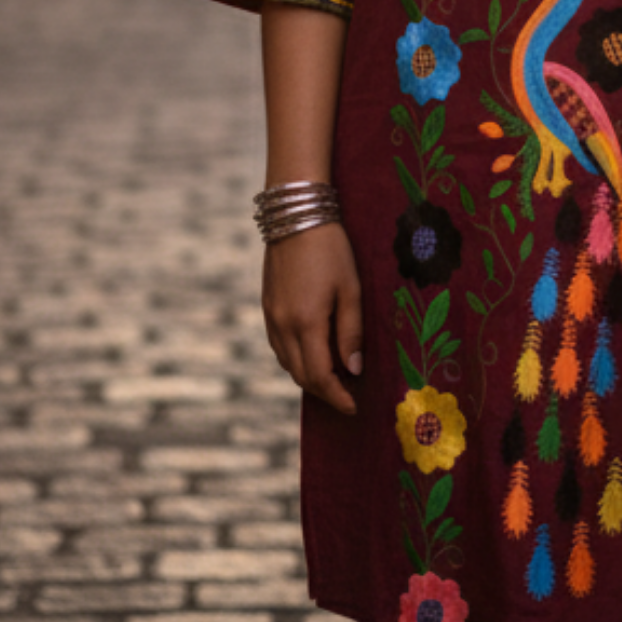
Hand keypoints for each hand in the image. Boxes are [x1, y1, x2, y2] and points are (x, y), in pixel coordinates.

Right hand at [262, 221, 362, 415]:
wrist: (296, 215)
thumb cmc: (331, 249)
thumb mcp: (351, 289)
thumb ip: (351, 332)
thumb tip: (354, 369)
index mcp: (306, 323)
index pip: (320, 376)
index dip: (337, 397)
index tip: (354, 407)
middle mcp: (283, 325)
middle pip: (301, 375)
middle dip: (324, 392)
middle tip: (346, 397)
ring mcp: (271, 316)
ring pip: (286, 363)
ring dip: (308, 376)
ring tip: (332, 379)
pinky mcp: (267, 305)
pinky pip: (278, 346)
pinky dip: (294, 359)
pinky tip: (311, 354)